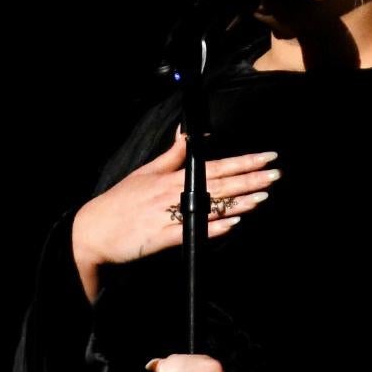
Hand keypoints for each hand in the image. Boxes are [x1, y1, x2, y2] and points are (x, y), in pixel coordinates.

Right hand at [73, 124, 280, 270]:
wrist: (95, 230)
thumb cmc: (122, 201)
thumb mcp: (147, 172)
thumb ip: (173, 155)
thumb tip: (191, 133)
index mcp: (173, 177)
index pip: (216, 165)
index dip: (244, 162)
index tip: (267, 157)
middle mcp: (175, 193)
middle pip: (220, 184)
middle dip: (250, 179)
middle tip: (276, 174)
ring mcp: (170, 215)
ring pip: (211, 207)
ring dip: (239, 202)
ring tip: (263, 196)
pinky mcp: (163, 237)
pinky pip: (193, 232)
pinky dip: (213, 228)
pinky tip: (233, 224)